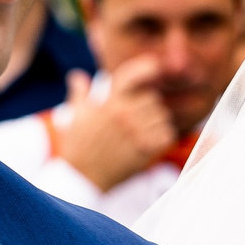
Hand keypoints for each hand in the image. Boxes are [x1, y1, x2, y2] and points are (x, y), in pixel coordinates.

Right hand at [60, 56, 178, 191]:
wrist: (82, 177)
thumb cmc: (78, 145)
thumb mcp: (76, 116)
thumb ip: (79, 93)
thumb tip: (76, 75)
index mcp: (108, 102)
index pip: (131, 75)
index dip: (147, 68)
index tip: (157, 66)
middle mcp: (122, 113)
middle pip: (152, 99)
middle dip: (148, 108)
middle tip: (138, 120)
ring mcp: (135, 130)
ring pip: (163, 116)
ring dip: (157, 123)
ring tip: (143, 133)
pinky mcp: (145, 148)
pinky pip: (168, 134)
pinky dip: (163, 138)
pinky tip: (152, 143)